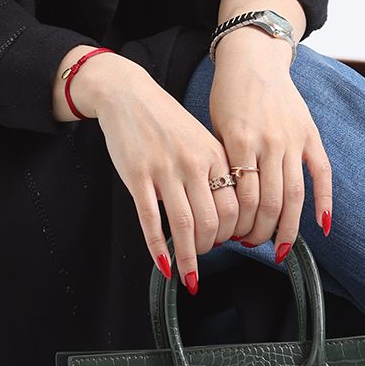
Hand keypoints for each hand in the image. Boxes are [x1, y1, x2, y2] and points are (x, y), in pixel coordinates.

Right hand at [89, 56, 241, 293]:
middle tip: (205, 256)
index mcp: (214, 154)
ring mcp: (164, 170)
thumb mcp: (199, 139)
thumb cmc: (165, 120)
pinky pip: (151, 221)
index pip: (236, 207)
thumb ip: (214, 171)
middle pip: (213, 221)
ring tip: (189, 271)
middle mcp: (193, 163)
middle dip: (212, 248)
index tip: (228, 243)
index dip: (234, 234)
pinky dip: (159, 249)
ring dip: (189, 257)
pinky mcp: (137, 176)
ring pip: (185, 226)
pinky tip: (164, 266)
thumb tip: (225, 214)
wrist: (128, 94)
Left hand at [208, 29, 331, 258]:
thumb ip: (224, 163)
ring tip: (277, 248)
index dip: (239, 225)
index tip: (232, 239)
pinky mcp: (310, 134)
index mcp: (240, 140)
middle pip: (271, 203)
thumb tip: (223, 208)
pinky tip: (322, 225)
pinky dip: (325, 201)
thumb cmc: (228, 95)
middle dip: (260, 232)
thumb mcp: (215, 127)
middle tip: (251, 246)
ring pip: (295, 195)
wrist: (254, 58)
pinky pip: (322, 173)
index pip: (243, 198)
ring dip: (287, 228)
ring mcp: (293, 138)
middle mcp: (270, 141)